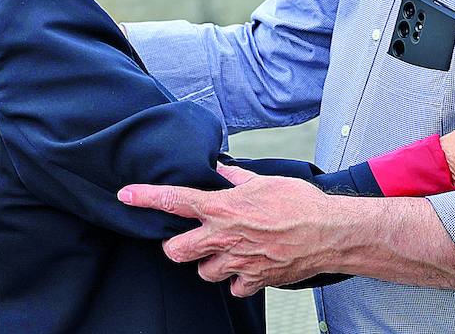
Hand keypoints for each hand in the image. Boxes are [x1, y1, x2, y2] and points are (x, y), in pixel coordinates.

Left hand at [118, 165, 341, 296]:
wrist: (328, 232)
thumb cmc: (300, 203)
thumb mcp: (265, 180)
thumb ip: (237, 177)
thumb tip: (221, 168)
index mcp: (222, 208)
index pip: (173, 200)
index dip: (145, 197)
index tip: (126, 195)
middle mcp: (223, 237)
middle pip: (175, 251)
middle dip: (176, 246)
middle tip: (189, 239)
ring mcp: (237, 262)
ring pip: (203, 272)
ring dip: (210, 263)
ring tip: (226, 252)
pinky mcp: (254, 280)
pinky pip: (234, 286)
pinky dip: (238, 279)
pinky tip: (248, 266)